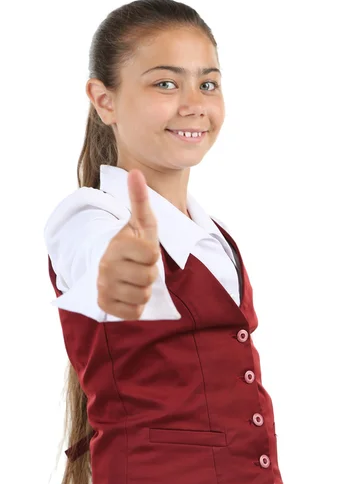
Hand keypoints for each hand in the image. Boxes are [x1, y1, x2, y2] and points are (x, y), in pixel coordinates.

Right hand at [97, 169, 159, 318]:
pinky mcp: (104, 306)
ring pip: (143, 295)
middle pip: (149, 276)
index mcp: (116, 244)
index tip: (143, 250)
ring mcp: (103, 287)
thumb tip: (136, 171)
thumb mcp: (141, 222)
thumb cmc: (133, 243)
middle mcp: (106, 266)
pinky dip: (137, 305)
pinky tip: (129, 293)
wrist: (111, 266)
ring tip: (134, 279)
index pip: (151, 254)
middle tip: (139, 266)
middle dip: (150, 273)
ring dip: (144, 289)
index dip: (153, 254)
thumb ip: (140, 199)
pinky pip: (135, 312)